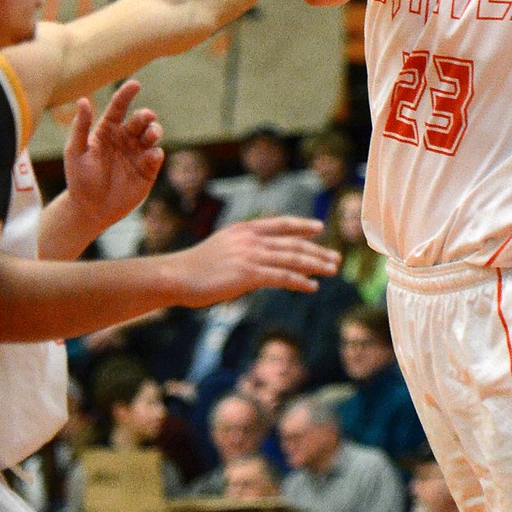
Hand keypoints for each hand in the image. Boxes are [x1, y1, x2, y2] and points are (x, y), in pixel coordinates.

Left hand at [64, 80, 163, 228]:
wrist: (91, 209)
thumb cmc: (79, 179)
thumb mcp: (75, 152)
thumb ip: (80, 127)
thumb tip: (83, 100)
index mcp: (107, 131)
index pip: (119, 108)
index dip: (126, 94)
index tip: (135, 84)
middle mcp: (124, 139)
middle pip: (140, 120)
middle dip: (145, 116)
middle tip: (146, 118)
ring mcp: (137, 154)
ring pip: (152, 135)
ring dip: (155, 131)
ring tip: (152, 134)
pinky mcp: (148, 170)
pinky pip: (156, 156)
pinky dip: (156, 153)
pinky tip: (151, 154)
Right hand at [173, 217, 339, 306]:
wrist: (176, 276)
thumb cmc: (195, 268)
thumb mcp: (222, 249)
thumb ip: (244, 250)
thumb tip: (263, 264)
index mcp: (244, 230)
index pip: (280, 224)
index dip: (301, 225)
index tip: (319, 228)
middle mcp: (250, 239)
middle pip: (292, 243)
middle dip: (317, 250)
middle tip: (335, 258)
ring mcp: (251, 255)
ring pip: (292, 259)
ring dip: (316, 264)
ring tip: (332, 270)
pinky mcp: (249, 274)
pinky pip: (283, 277)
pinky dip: (301, 281)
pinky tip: (312, 287)